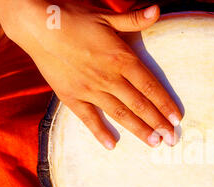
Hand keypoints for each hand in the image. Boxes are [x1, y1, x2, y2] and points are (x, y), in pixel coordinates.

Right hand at [0, 0, 181, 148]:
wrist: (36, 25)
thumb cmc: (74, 17)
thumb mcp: (107, 15)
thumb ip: (134, 19)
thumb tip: (157, 10)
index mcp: (121, 58)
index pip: (150, 86)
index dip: (165, 104)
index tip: (177, 119)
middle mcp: (109, 77)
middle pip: (139, 105)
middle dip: (158, 123)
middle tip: (172, 139)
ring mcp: (90, 89)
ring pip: (120, 114)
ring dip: (138, 130)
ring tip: (154, 143)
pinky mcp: (71, 96)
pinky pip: (89, 118)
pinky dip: (100, 132)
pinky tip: (112, 146)